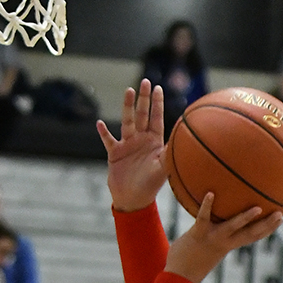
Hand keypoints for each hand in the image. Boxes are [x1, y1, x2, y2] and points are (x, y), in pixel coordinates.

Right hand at [97, 80, 168, 212]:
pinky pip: (108, 140)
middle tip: (145, 81)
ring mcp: (127, 145)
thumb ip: (170, 155)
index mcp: (154, 142)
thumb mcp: (162, 169)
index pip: (156, 118)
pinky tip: (99, 123)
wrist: (133, 200)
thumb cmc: (150, 186)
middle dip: (143, 99)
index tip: (158, 88)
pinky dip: (104, 133)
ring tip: (128, 90)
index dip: (157, 104)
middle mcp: (141, 140)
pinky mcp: (115, 153)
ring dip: (127, 107)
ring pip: (127, 122)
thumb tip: (183, 143)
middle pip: (142, 115)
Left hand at [165, 194, 282, 282]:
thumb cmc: (189, 262)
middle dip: (267, 225)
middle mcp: (224, 243)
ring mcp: (212, 238)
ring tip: (258, 208)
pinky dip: (207, 206)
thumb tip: (212, 216)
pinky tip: (210, 193)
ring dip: (245, 218)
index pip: (252, 237)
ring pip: (232, 227)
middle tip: (281, 214)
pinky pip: (204, 218)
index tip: (281, 219)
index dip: (267, 229)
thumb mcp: (204, 247)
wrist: (178, 277)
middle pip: (250, 233)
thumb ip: (211, 233)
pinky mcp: (197, 234)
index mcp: (228, 245)